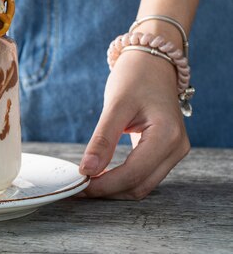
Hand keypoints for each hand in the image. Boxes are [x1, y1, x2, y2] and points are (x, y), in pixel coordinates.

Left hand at [79, 50, 189, 199]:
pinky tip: (100, 175)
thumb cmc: (136, 77)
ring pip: (143, 185)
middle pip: (140, 186)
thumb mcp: (115, 105)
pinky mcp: (165, 151)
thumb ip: (102, 139)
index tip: (79, 186)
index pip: (133, 174)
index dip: (105, 185)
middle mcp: (176, 148)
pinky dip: (122, 179)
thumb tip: (87, 170)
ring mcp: (174, 151)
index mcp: (167, 136)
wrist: (152, 62)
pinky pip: (144, 174)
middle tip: (77, 188)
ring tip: (86, 183)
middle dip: (108, 191)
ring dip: (115, 188)